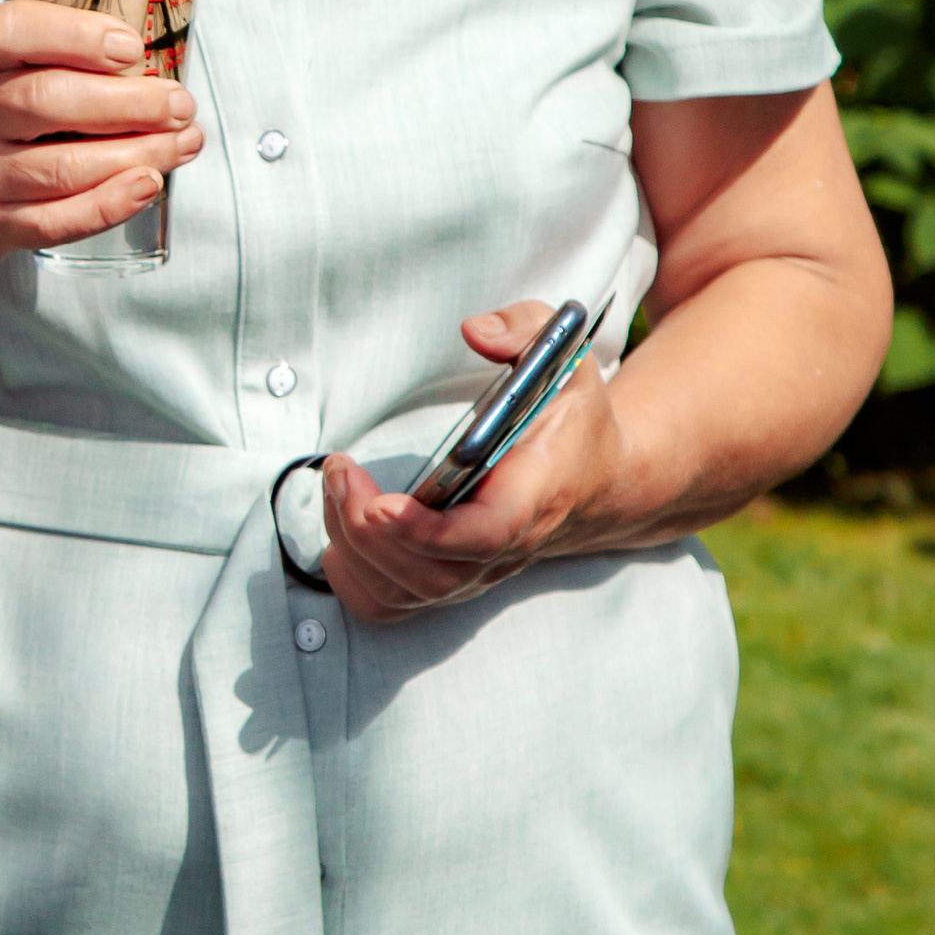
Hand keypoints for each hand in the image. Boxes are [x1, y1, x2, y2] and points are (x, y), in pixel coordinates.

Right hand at [0, 3, 202, 280]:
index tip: (130, 45)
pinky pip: (57, 220)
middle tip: (180, 102)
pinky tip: (147, 185)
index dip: (75, 35)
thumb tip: (142, 52)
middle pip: (45, 101)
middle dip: (127, 101)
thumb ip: (35, 52)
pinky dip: (109, 204)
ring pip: (61, 166)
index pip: (7, 32)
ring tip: (184, 141)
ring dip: (137, 153)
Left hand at [320, 300, 627, 623]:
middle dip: (368, 530)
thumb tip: (475, 331)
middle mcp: (507, 546)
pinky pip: (394, 605)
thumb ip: (526, 329)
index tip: (380, 503)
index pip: (483, 535)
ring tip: (337, 486)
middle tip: (340, 473)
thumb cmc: (572, 419)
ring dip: (352, 546)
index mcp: (535, 493)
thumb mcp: (565, 357)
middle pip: (432, 574)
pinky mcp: (453, 579)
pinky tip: (340, 530)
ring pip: (407, 593)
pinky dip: (354, 578)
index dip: (427, 531)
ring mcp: (479, 571)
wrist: (597, 479)